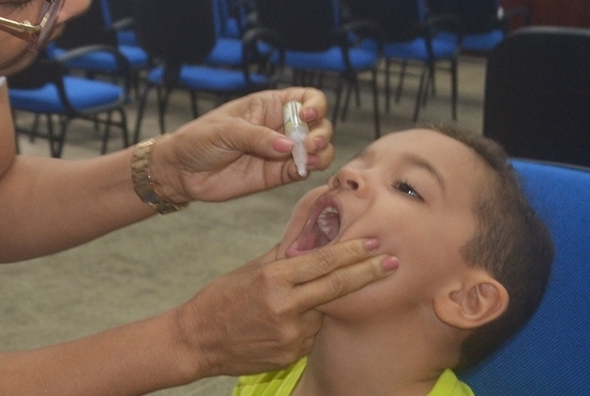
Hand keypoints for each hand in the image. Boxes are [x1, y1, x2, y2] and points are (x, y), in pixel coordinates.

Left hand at [151, 88, 334, 202]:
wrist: (182, 171)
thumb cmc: (199, 140)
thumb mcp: (225, 131)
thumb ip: (257, 137)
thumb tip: (288, 146)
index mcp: (269, 105)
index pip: (306, 98)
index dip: (315, 105)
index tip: (307, 117)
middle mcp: (280, 126)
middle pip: (318, 124)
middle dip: (321, 132)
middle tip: (307, 144)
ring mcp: (281, 151)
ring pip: (317, 149)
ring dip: (321, 152)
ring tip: (307, 158)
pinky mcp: (277, 174)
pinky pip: (303, 170)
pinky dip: (309, 169)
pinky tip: (301, 169)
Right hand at [170, 237, 397, 377]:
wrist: (197, 341)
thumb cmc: (220, 298)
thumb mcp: (250, 269)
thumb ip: (284, 254)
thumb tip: (312, 232)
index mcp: (273, 279)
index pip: (323, 262)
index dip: (352, 252)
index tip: (375, 243)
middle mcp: (285, 308)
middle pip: (337, 287)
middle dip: (368, 273)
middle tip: (392, 262)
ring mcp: (290, 335)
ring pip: (323, 314)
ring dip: (324, 304)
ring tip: (300, 301)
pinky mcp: (291, 355)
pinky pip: (311, 335)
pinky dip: (307, 325)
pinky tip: (285, 324)